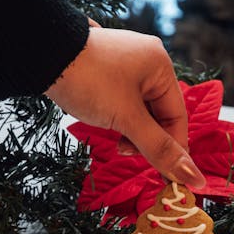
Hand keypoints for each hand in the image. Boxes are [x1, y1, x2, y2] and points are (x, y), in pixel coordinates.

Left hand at [45, 25, 205, 187]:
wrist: (39, 55)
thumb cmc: (88, 80)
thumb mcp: (127, 118)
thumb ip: (160, 149)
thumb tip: (194, 178)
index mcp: (160, 64)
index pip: (177, 116)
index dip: (173, 148)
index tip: (167, 175)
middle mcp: (146, 60)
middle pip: (158, 114)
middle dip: (144, 138)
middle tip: (125, 152)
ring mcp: (124, 64)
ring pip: (138, 111)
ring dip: (129, 131)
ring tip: (112, 139)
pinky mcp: (104, 71)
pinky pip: (121, 102)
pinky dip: (116, 118)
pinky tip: (102, 123)